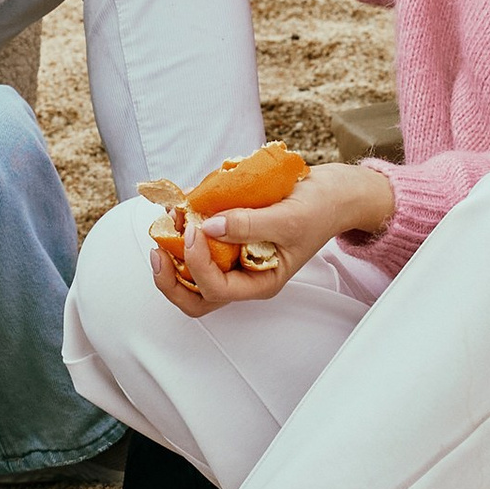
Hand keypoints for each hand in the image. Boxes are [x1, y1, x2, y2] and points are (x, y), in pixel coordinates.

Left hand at [148, 163, 392, 318]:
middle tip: (157, 251)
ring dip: (172, 251)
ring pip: (191, 271)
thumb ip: (248, 224)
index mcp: (261, 281)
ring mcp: (234, 256)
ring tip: (166, 221)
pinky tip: (179, 206)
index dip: (198, 264)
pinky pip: (198, 241)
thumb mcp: (288, 218)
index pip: (218, 289)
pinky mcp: (228, 235)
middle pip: (197, 295)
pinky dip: (183, 226)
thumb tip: (208, 225)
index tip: (195, 229)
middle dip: (171, 279)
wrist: (331, 193)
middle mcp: (244, 274)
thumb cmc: (318, 210)